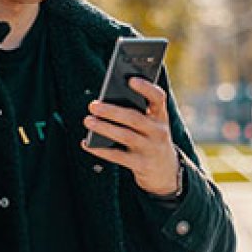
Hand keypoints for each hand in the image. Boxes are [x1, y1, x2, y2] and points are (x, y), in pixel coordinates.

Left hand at [81, 78, 178, 196]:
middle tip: (93, 105)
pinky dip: (100, 149)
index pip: (158, 98)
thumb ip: (136, 111)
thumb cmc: (151, 138)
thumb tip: (105, 102)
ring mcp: (150, 149)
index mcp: (160, 116)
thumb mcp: (152, 124)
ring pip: (125, 136)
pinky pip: (117, 156)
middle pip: (134, 118)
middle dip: (112, 111)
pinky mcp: (141, 165)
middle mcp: (158, 131)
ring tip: (88, 120)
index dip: (146, 88)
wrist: (165, 170)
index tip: (131, 80)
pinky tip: (87, 143)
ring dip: (104, 128)